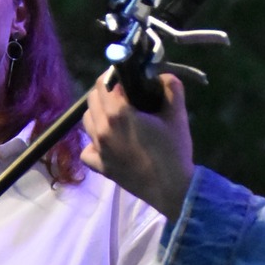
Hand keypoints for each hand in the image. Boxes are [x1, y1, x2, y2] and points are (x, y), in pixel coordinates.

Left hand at [82, 68, 194, 218]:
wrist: (173, 190)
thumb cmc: (174, 151)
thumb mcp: (177, 115)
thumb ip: (170, 87)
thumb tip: (161, 75)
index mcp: (117, 113)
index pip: (104, 83)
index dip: (115, 76)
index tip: (127, 79)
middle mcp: (102, 129)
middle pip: (92, 99)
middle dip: (106, 92)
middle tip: (125, 96)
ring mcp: (98, 150)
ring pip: (87, 121)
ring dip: (98, 114)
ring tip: (117, 118)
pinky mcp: (101, 167)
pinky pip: (87, 150)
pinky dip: (93, 144)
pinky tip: (107, 143)